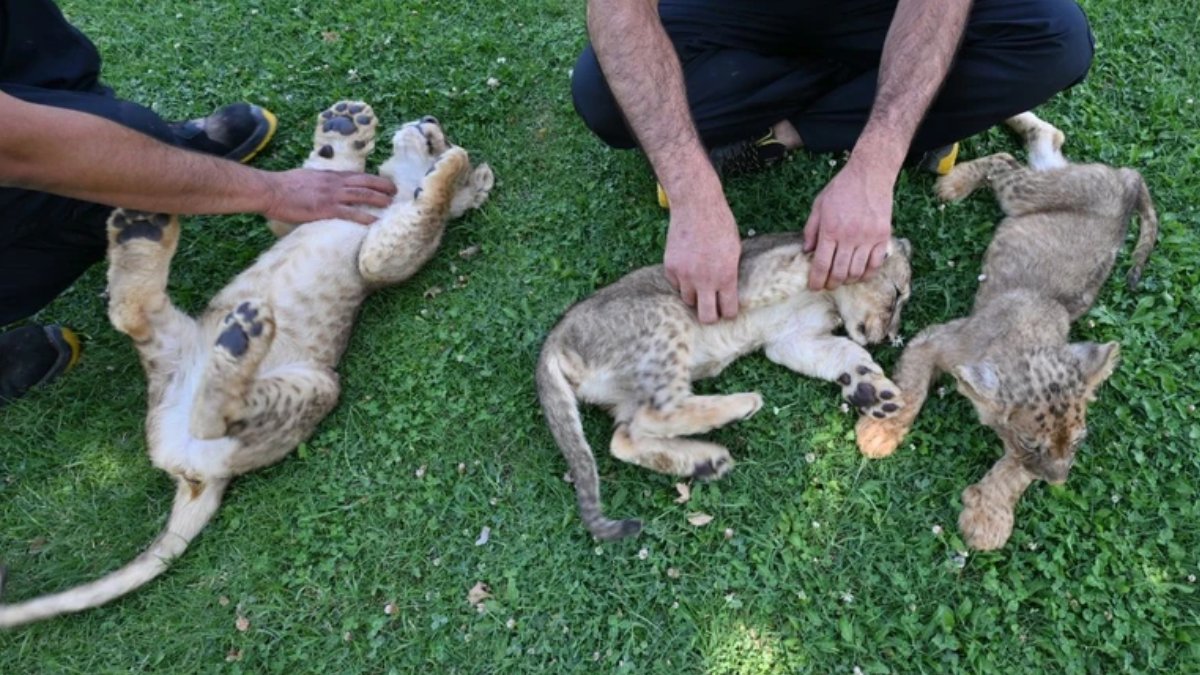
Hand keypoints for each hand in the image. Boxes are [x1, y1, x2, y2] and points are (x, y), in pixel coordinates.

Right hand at [260, 169, 396, 225]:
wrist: (271, 190)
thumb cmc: (283, 186)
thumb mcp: (305, 178)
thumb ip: (318, 183)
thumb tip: (322, 189)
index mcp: (328, 175)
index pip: (355, 175)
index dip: (371, 179)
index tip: (383, 182)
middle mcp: (333, 182)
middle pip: (364, 182)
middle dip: (382, 186)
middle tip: (395, 191)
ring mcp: (331, 195)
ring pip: (362, 195)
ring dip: (379, 199)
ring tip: (391, 204)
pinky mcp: (325, 208)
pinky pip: (350, 213)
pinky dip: (364, 217)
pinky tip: (375, 222)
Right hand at [663, 195, 740, 323]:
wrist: (696, 206)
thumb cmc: (720, 225)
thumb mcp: (734, 251)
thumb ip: (729, 274)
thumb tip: (726, 293)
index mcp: (726, 276)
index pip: (728, 311)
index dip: (728, 313)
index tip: (727, 310)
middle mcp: (704, 280)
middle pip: (706, 316)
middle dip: (710, 316)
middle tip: (711, 310)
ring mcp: (685, 275)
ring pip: (688, 300)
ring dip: (694, 295)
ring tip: (698, 283)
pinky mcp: (670, 267)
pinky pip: (675, 284)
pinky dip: (681, 281)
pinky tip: (687, 267)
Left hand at [803, 158, 894, 289]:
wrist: (870, 174)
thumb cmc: (841, 189)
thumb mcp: (818, 206)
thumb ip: (811, 230)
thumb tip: (807, 252)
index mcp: (830, 230)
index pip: (821, 264)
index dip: (816, 280)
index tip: (814, 287)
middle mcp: (849, 237)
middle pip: (839, 272)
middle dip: (831, 284)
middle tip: (828, 285)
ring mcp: (868, 238)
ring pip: (858, 271)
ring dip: (848, 280)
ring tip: (842, 279)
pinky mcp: (883, 236)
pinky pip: (876, 264)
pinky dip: (867, 273)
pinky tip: (860, 273)